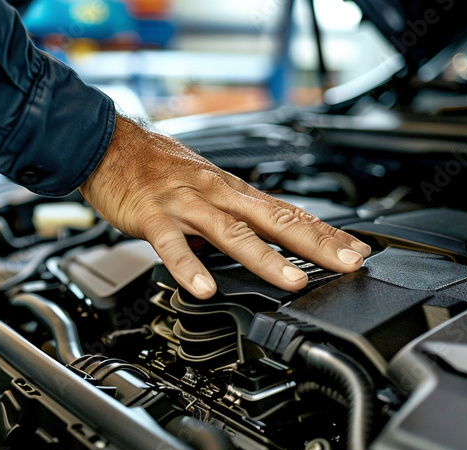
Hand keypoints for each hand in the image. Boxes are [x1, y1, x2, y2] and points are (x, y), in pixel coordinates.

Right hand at [79, 115, 371, 298]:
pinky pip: (173, 245)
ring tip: (293, 281)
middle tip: (348, 265)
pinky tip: (203, 288)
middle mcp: (218, 195)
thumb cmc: (157, 169)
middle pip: (274, 221)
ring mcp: (187, 205)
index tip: (357, 254)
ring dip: (265, 259)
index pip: (289, 214)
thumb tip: (259, 247)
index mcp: (234, 193)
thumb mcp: (205, 189)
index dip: (326, 235)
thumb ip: (232, 220)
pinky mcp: (154, 216)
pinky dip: (190, 266)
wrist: (109, 144)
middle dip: (315, 245)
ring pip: (232, 233)